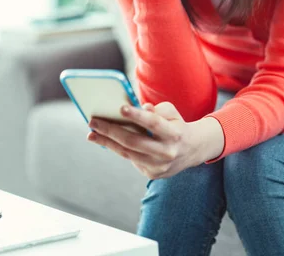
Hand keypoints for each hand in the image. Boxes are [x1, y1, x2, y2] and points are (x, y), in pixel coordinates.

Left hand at [87, 102, 203, 179]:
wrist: (192, 150)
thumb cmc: (176, 125)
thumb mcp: (172, 112)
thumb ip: (156, 109)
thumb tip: (138, 109)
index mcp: (174, 133)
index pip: (153, 123)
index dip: (137, 116)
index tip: (120, 108)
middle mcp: (167, 152)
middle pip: (134, 141)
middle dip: (111, 131)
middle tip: (93, 122)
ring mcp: (159, 166)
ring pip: (128, 153)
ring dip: (107, 143)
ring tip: (91, 134)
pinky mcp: (153, 174)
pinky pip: (131, 159)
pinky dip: (118, 149)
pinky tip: (106, 141)